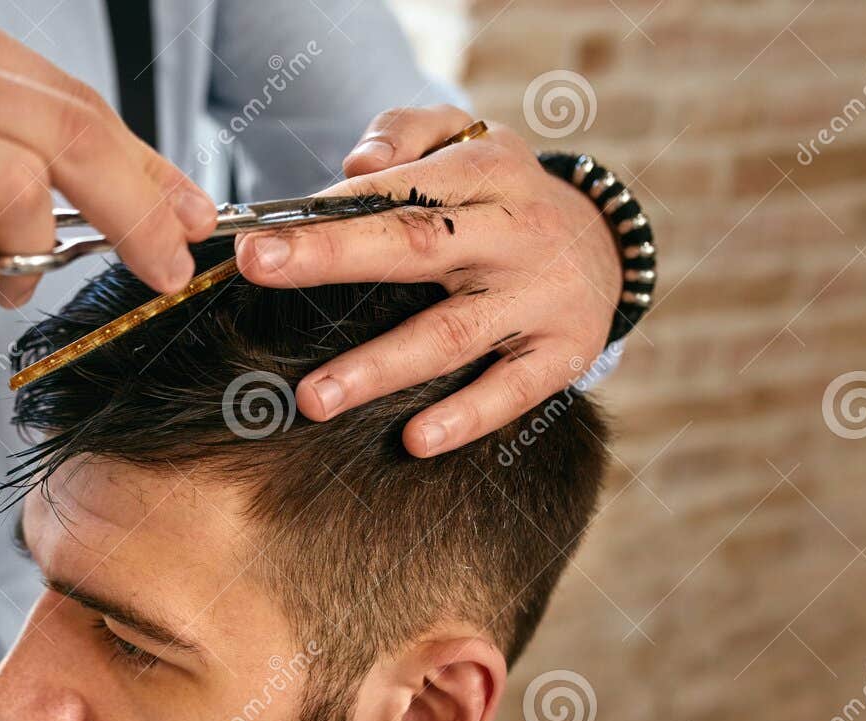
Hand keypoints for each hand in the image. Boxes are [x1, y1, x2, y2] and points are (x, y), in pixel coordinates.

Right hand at [0, 0, 215, 309]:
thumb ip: (10, 140)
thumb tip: (140, 195)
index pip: (70, 97)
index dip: (144, 165)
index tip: (186, 215)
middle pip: (66, 135)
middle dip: (135, 210)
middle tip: (164, 265)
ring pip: (17, 191)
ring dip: (29, 254)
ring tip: (1, 276)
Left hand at [233, 105, 620, 455]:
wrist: (606, 247)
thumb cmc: (503, 197)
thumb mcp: (467, 142)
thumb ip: (405, 135)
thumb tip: (354, 166)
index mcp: (487, 172)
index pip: (403, 186)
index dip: (331, 209)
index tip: (260, 235)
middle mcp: (515, 231)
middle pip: (417, 243)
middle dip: (332, 256)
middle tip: (259, 268)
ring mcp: (540, 297)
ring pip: (452, 333)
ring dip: (380, 367)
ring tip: (314, 397)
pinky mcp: (564, 354)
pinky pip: (511, 391)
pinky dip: (465, 417)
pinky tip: (415, 440)